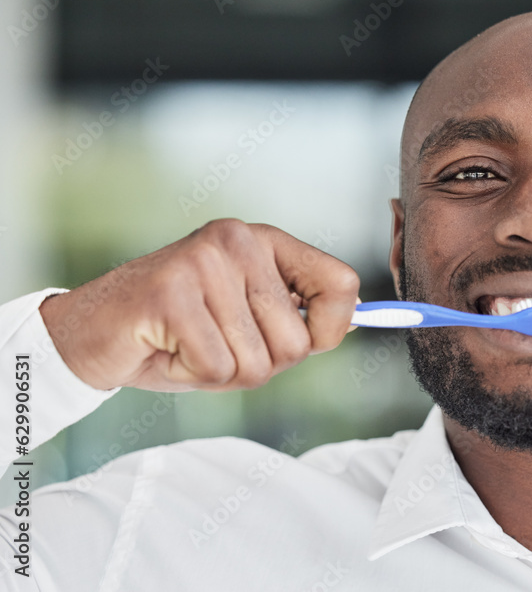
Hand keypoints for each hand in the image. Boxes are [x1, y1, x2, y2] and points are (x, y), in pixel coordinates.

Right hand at [39, 219, 359, 391]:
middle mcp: (237, 241)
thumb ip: (296, 315)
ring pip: (258, 361)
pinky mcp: (171, 293)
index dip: (333, 328)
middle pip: (297, 342)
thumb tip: (356, 317)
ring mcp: (203, 262)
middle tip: (216, 344)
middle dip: (260, 363)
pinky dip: (193, 374)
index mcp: (263, 241)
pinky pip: (218, 367)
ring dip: (223, 372)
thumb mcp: (247, 318)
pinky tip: (167, 349)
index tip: (307, 342)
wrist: (92, 333)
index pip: (340, 284)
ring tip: (188, 344)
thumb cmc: (178, 331)